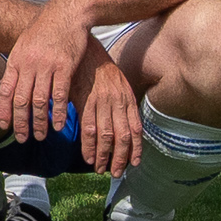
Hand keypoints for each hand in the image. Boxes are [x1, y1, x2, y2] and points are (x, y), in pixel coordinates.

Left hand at [0, 0, 100, 147]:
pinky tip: (59, 124)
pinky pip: (60, 95)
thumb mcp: (24, 44)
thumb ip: (18, 64)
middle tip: (22, 138)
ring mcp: (46, 65)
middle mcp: (29, 64)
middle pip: (21, 100)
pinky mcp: (65, 66)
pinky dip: (59, 112)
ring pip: (40, 101)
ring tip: (40, 135)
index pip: (5, 90)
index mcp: (16, 60)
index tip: (4, 126)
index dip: (4, 110)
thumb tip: (10, 83)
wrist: (66, 13)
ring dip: (39, 122)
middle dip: (21, 122)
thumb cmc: (45, 29)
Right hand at [75, 45, 143, 173]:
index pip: (136, 129)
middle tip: (115, 173)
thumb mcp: (117, 82)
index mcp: (127, 98)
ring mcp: (102, 101)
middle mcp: (118, 101)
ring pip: (106, 136)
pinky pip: (89, 129)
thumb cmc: (98, 66)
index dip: (136, 149)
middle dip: (120, 158)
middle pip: (122, 137)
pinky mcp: (85, 101)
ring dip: (103, 156)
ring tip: (100, 169)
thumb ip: (121, 102)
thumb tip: (122, 122)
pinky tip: (88, 156)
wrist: (84, 47)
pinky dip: (89, 146)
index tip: (133, 164)